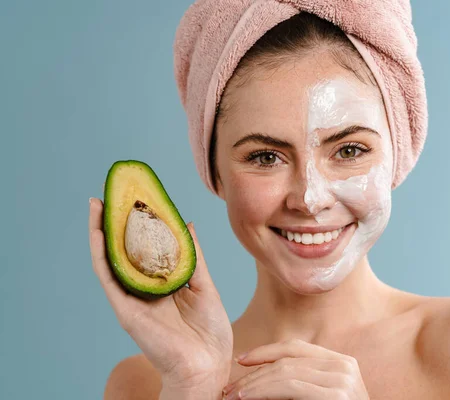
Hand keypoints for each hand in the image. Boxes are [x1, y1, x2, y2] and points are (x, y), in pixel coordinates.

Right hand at [88, 198, 232, 394]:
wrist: (208, 365)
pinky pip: (108, 277)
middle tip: (112, 194)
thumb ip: (192, 258)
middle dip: (115, 223)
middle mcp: (143, 290)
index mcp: (162, 285)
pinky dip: (101, 252)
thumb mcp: (204, 286)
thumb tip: (187, 225)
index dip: (138, 225)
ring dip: (100, 232)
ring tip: (97, 204)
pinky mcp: (126, 310)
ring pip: (110, 260)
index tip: (136, 199)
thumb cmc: (209, 333)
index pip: (144, 250)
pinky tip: (98, 231)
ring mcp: (132, 299)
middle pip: (123, 251)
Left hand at [222, 339, 369, 398]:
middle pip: (287, 360)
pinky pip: (290, 387)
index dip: (265, 351)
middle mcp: (343, 365)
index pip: (296, 347)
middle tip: (229, 388)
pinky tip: (246, 398)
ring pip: (284, 372)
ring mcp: (341, 379)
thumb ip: (302, 383)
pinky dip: (263, 391)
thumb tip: (260, 378)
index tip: (241, 360)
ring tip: (233, 396)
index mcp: (341, 362)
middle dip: (254, 373)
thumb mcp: (322, 397)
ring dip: (253, 384)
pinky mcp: (336, 395)